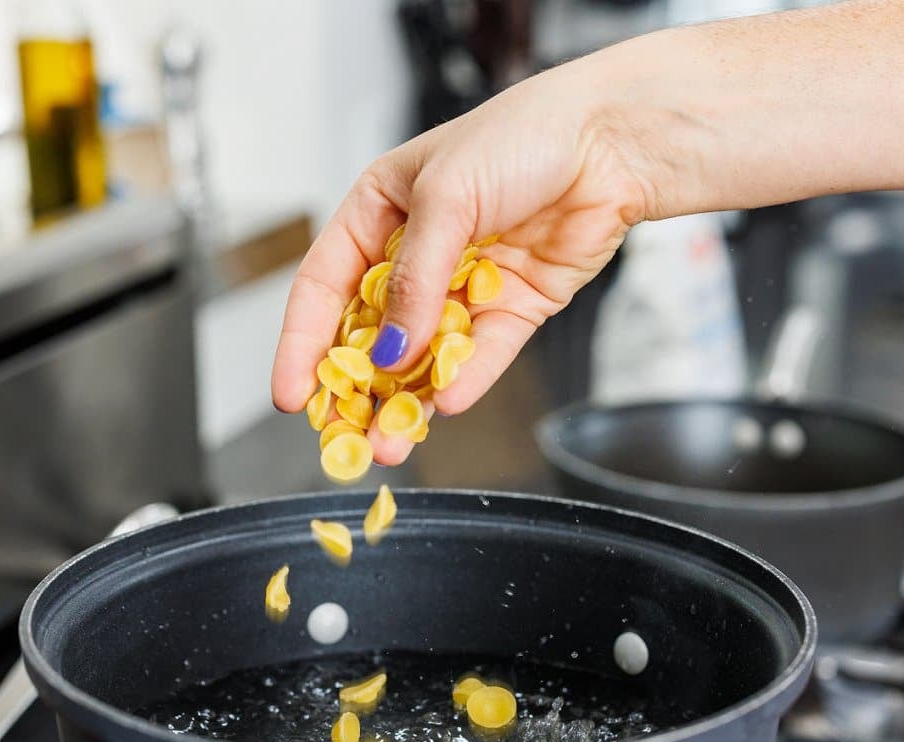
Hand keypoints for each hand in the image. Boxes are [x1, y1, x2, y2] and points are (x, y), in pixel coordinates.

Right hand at [271, 44, 675, 465]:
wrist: (612, 142)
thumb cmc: (522, 137)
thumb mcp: (445, 197)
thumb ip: (413, 278)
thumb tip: (389, 352)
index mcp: (379, 213)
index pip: (324, 286)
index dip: (302, 342)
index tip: (291, 394)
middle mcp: (416, 252)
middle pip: (371, 332)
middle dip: (354, 387)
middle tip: (339, 435)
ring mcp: (464, 284)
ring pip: (424, 354)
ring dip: (406, 400)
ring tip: (390, 443)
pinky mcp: (512, 307)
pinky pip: (481, 354)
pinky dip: (465, 380)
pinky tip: (446, 404)